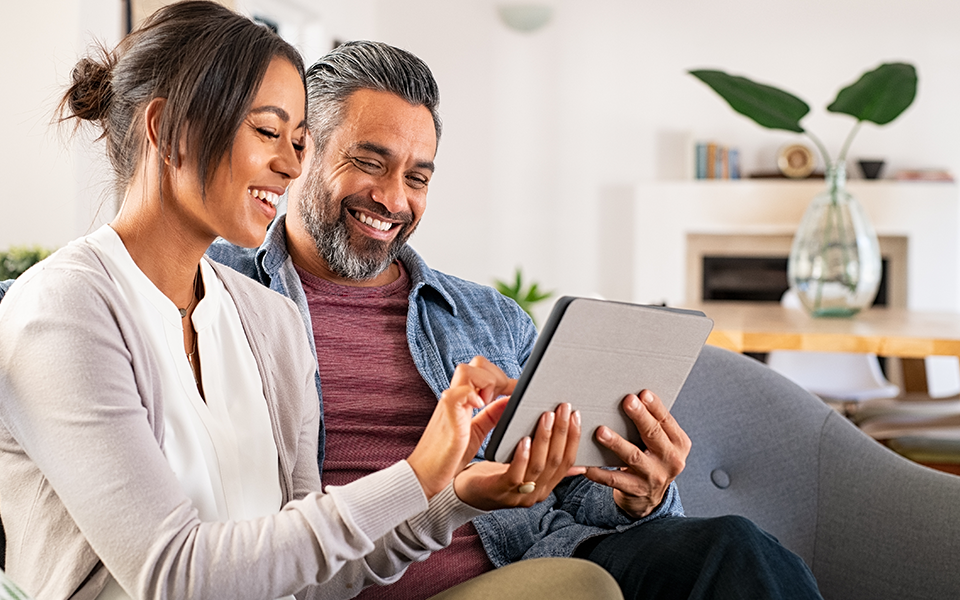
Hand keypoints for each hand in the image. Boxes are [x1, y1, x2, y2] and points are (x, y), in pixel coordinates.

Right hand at [407, 357, 515, 498]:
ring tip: (487, 404)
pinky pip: (456, 394)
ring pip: (466, 370)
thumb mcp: (477, 431)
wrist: (425, 475)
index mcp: (464, 399)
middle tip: (503, 398)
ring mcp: (449, 405)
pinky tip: (479, 406)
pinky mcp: (447, 417)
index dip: (502, 376)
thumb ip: (491, 415)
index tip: (518, 391)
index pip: (483, 370)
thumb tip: (510, 400)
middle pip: (476, 363)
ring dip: (485, 382)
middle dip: (496, 376)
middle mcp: (456, 397)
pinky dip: (470, 395)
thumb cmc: (449, 455)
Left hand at [453, 402, 583, 510]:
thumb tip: (578, 461)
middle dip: (562, 432)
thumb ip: (548, 464)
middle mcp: (536, 493)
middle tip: (563, 409)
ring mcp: (519, 495)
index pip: (567, 461)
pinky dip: (522, 456)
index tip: (575, 415)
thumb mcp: (525, 469)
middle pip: (556, 461)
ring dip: (545, 439)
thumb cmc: (494, 475)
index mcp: (545, 486)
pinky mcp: (500, 491)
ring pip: (539, 465)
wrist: (464, 493)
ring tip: (546, 417)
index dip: (573, 438)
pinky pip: (515, 474)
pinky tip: (524, 439)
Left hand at [583, 390, 689, 518]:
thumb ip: (652, 424)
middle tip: (627, 401)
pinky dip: (600, 472)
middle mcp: (670, 460)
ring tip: (601, 431)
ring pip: (633, 457)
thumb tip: (632, 397)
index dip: (655, 407)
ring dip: (616, 443)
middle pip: (653, 435)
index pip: (666, 421)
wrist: (649, 497)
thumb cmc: (651, 458)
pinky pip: (615, 479)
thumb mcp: (660, 443)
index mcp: (678, 443)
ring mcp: (654, 477)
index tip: (643, 393)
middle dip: (640, 417)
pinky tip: (587, 465)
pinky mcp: (636, 490)